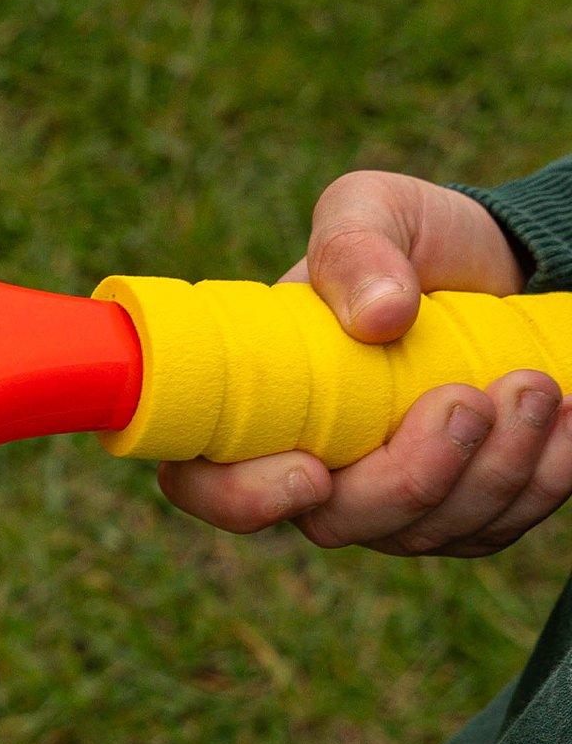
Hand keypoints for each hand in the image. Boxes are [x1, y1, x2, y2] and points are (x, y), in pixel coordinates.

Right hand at [158, 171, 571, 555]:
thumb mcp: (373, 210)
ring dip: (493, 470)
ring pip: (423, 532)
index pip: (206, 483)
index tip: (312, 471)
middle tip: (470, 397)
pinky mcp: (455, 513)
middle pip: (335, 523)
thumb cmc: (409, 238)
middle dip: (415, 476)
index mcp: (253, 403)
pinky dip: (543, 479)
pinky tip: (568, 416)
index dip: (243, 499)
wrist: (496, 264)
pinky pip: (494, 527)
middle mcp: (308, 466)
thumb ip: (356, 248)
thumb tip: (381, 318)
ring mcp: (382, 500)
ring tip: (536, 385)